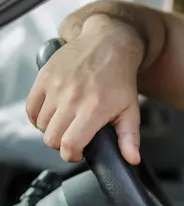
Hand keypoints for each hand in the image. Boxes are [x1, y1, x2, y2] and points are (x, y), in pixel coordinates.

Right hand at [26, 15, 145, 163]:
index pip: (69, 144)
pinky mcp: (44, 78)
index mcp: (94, 108)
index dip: (71, 155)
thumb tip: (132, 160)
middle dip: (62, 143)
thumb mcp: (130, 109)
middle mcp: (72, 98)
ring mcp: (56, 87)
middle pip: (52, 138)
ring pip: (40, 125)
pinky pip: (31, 108)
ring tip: (67, 122)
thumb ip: (129, 138)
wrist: (109, 45)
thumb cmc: (120, 79)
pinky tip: (53, 114)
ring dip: (51, 129)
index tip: (77, 152)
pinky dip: (38, 116)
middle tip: (74, 136)